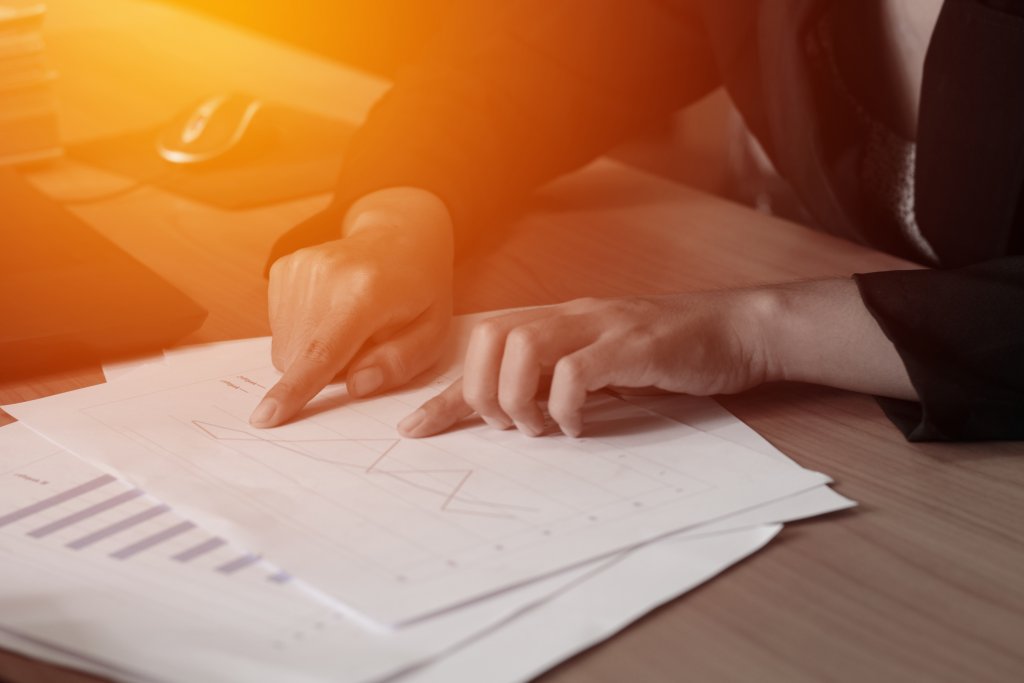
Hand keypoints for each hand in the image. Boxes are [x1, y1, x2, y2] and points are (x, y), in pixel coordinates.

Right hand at [250, 188, 453, 427]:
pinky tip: (331, 310)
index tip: (266, 417)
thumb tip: (356, 388)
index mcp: (366, 294)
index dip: (295, 389)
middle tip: (364, 344)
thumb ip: (400, 363)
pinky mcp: (283, 268)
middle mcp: (326, 276)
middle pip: (301, 357)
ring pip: (287, 347)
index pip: (324, 351)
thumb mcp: (432, 331)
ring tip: (349, 324)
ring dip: (315, 352)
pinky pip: (281, 328)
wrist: (398, 234)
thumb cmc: (419, 289)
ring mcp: (299, 268)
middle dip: (328, 371)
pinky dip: (305, 333)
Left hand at [398, 291, 773, 437]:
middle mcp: (572, 317)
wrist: (737, 330)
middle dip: (481, 390)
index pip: (484, 351)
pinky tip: (578, 425)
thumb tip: (518, 416)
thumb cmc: (669, 353)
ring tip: (538, 427)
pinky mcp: (634, 344)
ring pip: (522, 345)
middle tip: (507, 426)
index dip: (446, 394)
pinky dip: (564, 404)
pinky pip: (578, 370)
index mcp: (560, 322)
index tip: (415, 430)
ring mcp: (602, 326)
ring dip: (517, 396)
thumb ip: (562, 382)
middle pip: (490, 336)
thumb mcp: (605, 369)